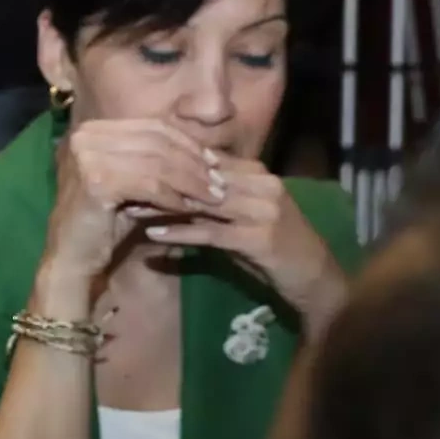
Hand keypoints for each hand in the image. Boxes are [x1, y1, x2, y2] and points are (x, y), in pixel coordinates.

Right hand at [45, 116, 226, 287]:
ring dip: (190, 182)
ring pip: (156, 163)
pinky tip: (187, 209)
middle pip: (156, 141)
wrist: (72, 256)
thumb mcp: (133, 183)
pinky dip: (172, 196)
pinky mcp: (95, 181)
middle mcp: (85, 136)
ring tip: (212, 198)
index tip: (215, 163)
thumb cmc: (105, 221)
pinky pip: (148, 184)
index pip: (152, 126)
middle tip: (220, 183)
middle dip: (194, 163)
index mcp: (93, 130)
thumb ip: (159, 163)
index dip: (187, 143)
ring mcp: (86, 156)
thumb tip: (210, 155)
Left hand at [146, 158, 348, 325]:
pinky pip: (212, 232)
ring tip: (129, 205)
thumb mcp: (243, 217)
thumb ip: (213, 202)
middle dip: (161, 179)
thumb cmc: (274, 248)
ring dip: (164, 204)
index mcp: (258, 174)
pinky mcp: (259, 238)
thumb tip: (169, 188)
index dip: (170, 161)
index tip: (134, 162)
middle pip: (202, 177)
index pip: (206, 160)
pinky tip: (153, 233)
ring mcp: (263, 211)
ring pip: (204, 201)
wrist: (315, 279)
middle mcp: (262, 186)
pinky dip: (181, 232)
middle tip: (124, 181)